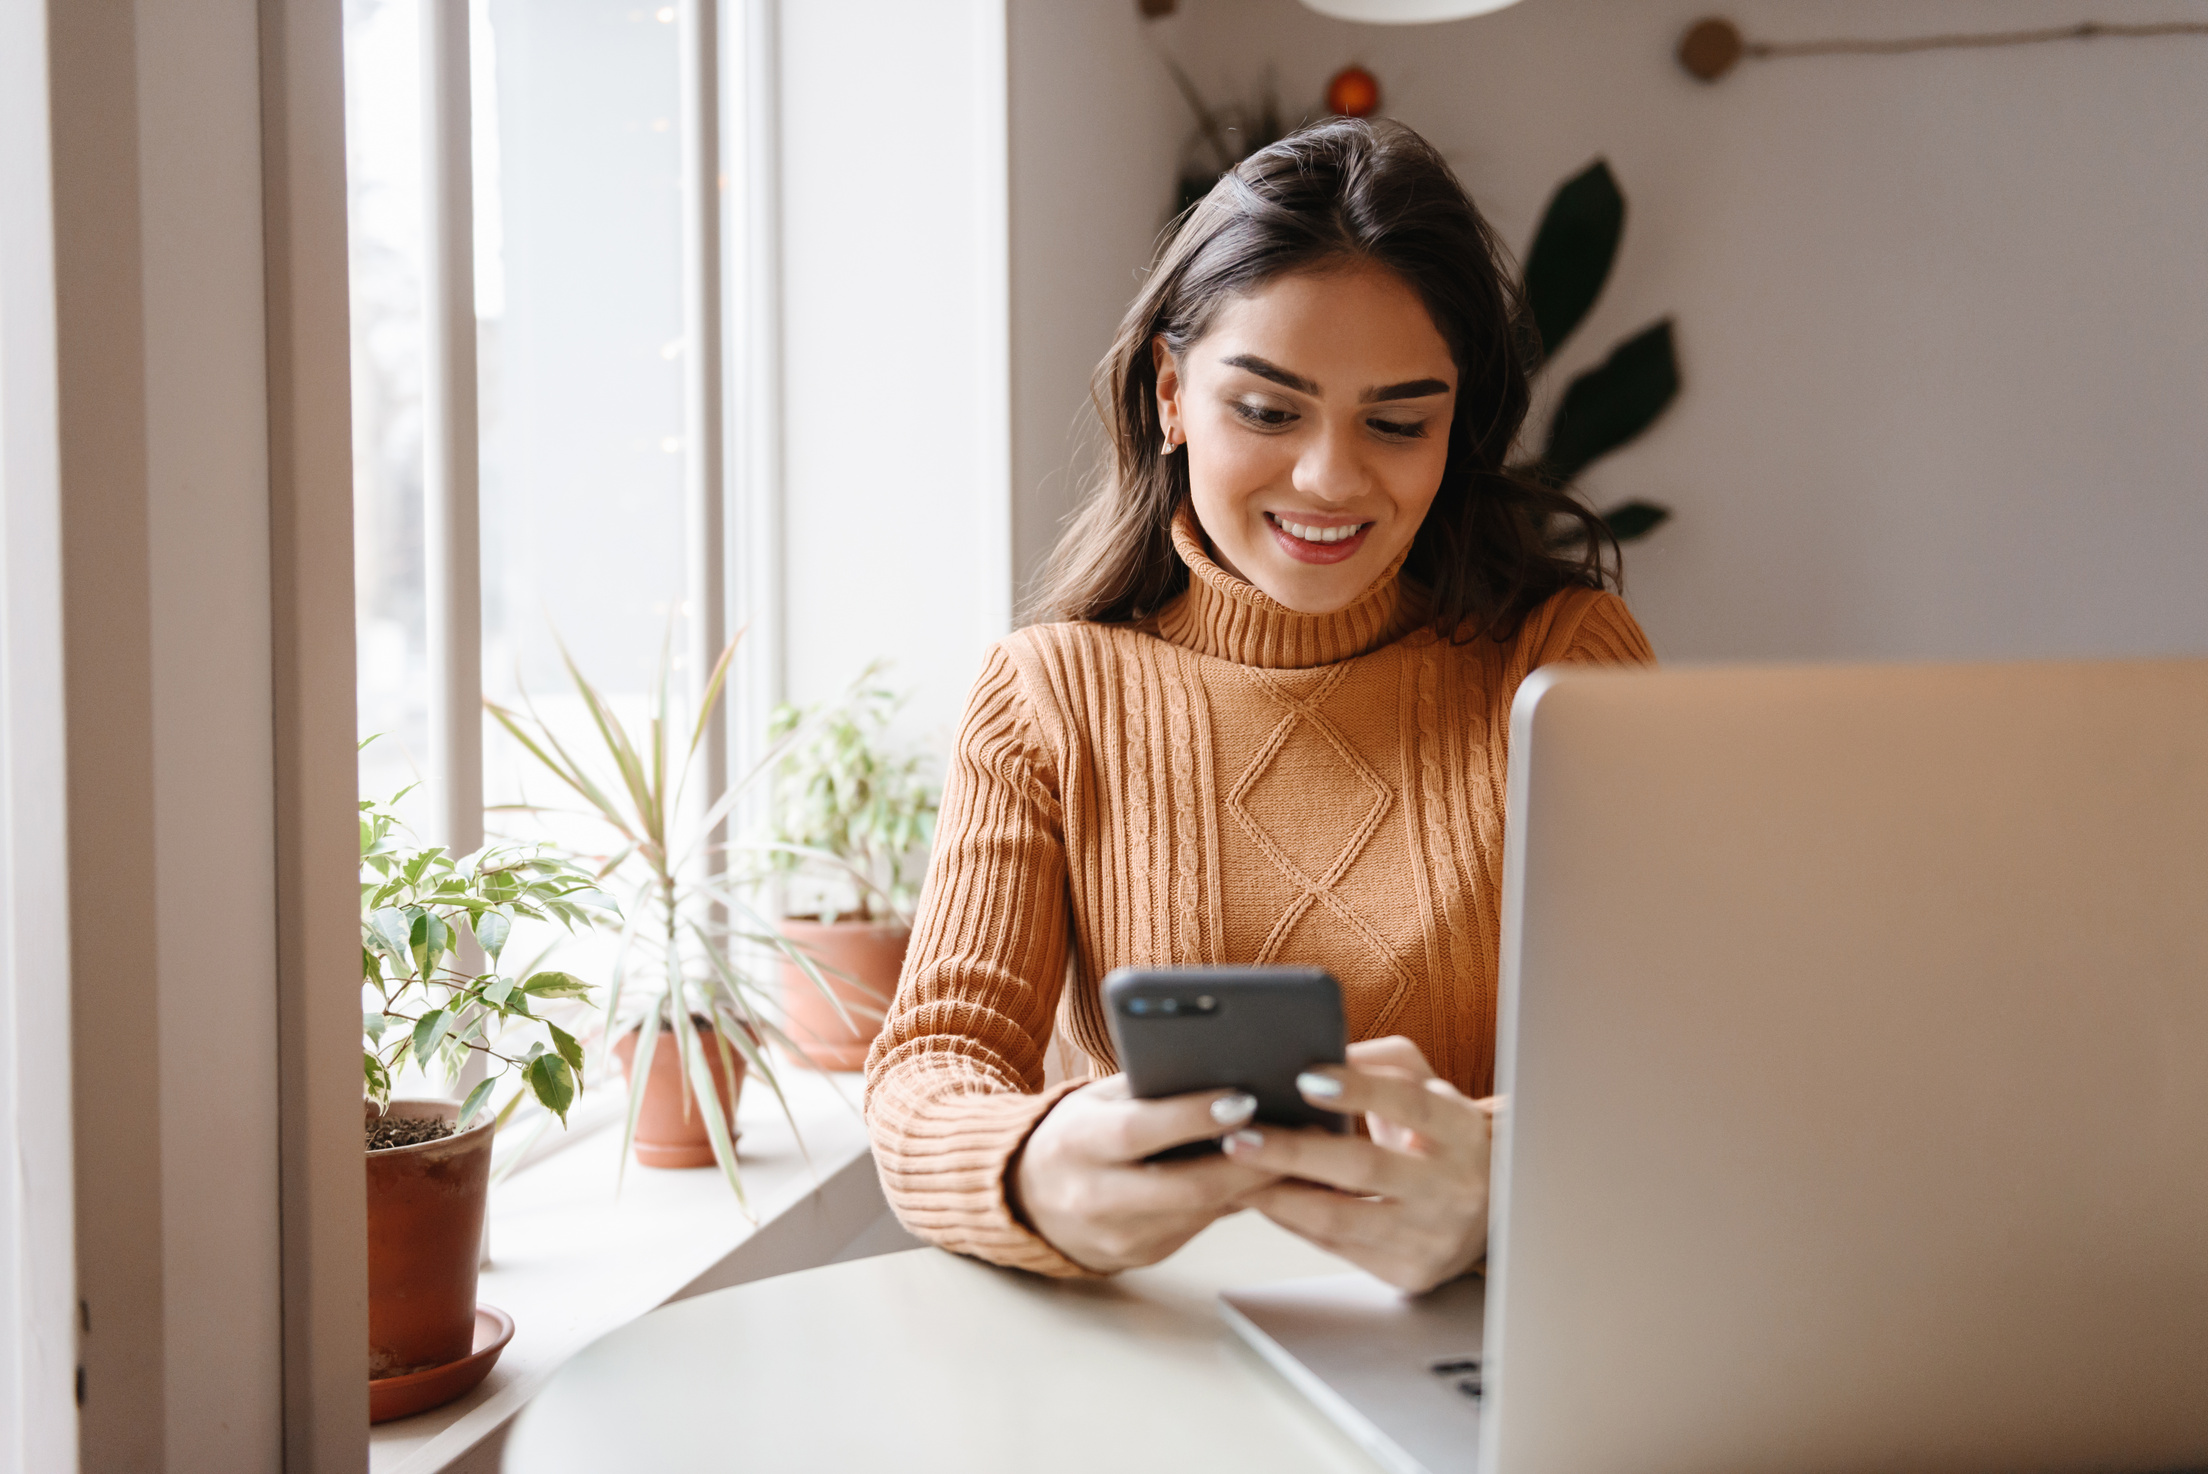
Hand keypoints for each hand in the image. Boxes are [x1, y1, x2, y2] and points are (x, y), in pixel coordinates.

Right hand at [1011, 1074, 1280, 1273]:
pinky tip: (1267, 1176)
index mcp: (1076, 1145)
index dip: (1192, 1117)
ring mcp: (1119, 1237)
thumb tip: (1224, 1070)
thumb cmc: (1076, 1134)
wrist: (1027, 1200)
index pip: (1138, 1131)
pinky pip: (1201, 1227)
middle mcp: (1093, 1198)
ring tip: (1297, 1149)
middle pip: (1184, 1186)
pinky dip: (1236, 1200)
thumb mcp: (1096, 1100)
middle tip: (1294, 1132)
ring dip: (1254, 1183)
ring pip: (1203, 1212)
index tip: (1243, 1098)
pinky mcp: (1142, 1257)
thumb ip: (1148, 1087)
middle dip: (1245, 1161)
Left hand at [1224, 1036, 1494, 1292]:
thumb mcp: (1429, 1088)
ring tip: (1234, 1171)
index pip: (1408, 1104)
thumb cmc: (1442, 1137)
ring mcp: (1432, 1236)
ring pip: (1341, 1219)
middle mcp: (1453, 1186)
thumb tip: (1322, 1052)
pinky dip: (1291, 1222)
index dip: (1357, 1090)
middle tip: (1241, 1134)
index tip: (1303, 1078)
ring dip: (1278, 1195)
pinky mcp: (1408, 1271)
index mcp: (1461, 1130)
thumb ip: (1381, 1062)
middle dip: (1293, 1151)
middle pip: (1364, 1167)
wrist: (1492, 1210)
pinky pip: (1336, 1247)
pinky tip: (1260, 1199)